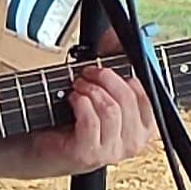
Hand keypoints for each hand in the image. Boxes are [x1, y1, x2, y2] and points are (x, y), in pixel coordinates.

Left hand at [22, 63, 159, 174]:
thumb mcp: (99, 90)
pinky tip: (72, 98)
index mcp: (145, 127)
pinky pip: (91, 121)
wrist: (40, 149)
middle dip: (106, 78)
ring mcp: (112, 152)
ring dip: (91, 89)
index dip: (127, 73)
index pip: (150, 94)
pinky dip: (80, 102)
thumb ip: (112, 63)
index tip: (107, 65)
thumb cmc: (72, 120)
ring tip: (77, 85)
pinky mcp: (88, 155)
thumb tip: (117, 35)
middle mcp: (134, 142)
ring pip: (111, 109)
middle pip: (129, 98)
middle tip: (87, 72)